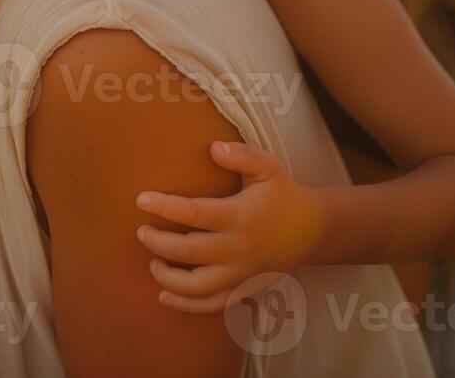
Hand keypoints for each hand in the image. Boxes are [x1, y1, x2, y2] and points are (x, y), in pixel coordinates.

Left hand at [133, 140, 323, 313]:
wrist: (313, 230)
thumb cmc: (282, 193)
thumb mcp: (269, 167)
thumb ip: (242, 155)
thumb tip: (213, 148)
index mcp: (240, 216)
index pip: (194, 213)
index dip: (164, 207)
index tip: (141, 200)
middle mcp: (239, 248)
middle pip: (188, 251)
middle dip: (158, 242)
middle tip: (141, 231)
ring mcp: (241, 273)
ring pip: (197, 287)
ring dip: (168, 278)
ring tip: (152, 261)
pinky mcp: (244, 288)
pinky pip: (212, 305)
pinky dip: (186, 305)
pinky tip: (164, 296)